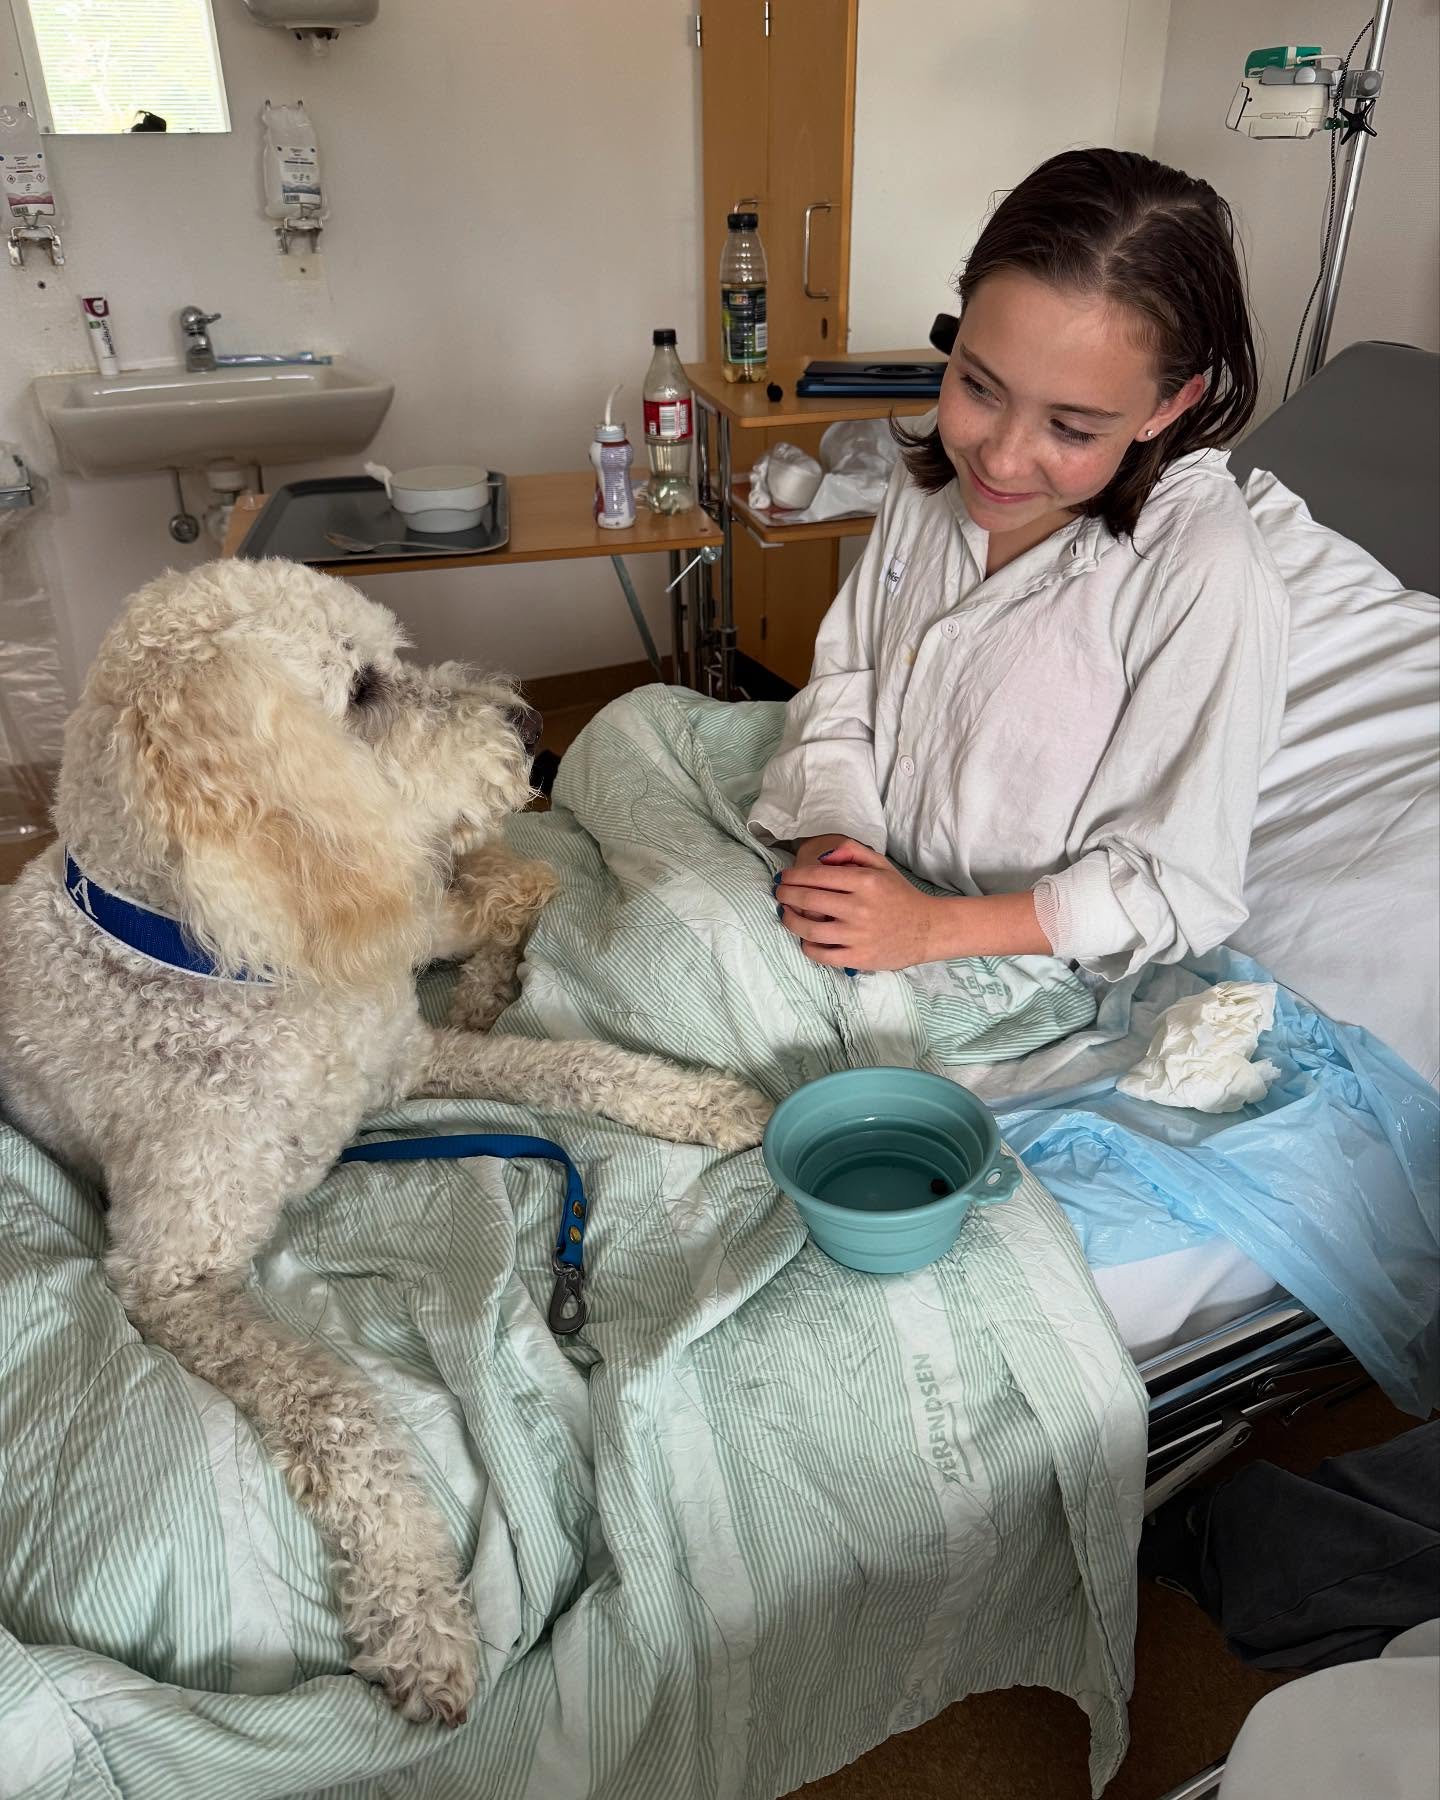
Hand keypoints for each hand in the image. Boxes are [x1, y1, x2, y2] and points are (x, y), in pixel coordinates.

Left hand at [776, 839, 938, 970]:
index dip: (793, 875)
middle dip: (785, 894)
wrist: (927, 929)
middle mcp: (859, 907)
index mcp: (865, 881)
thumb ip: (852, 851)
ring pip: (809, 928)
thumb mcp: (881, 865)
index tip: (783, 877)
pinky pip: (821, 954)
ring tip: (784, 913)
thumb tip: (822, 856)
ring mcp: (858, 935)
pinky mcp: (858, 957)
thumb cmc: (900, 895)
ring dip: (789, 920)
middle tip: (779, 892)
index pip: (817, 875)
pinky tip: (804, 938)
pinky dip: (806, 946)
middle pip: (808, 899)